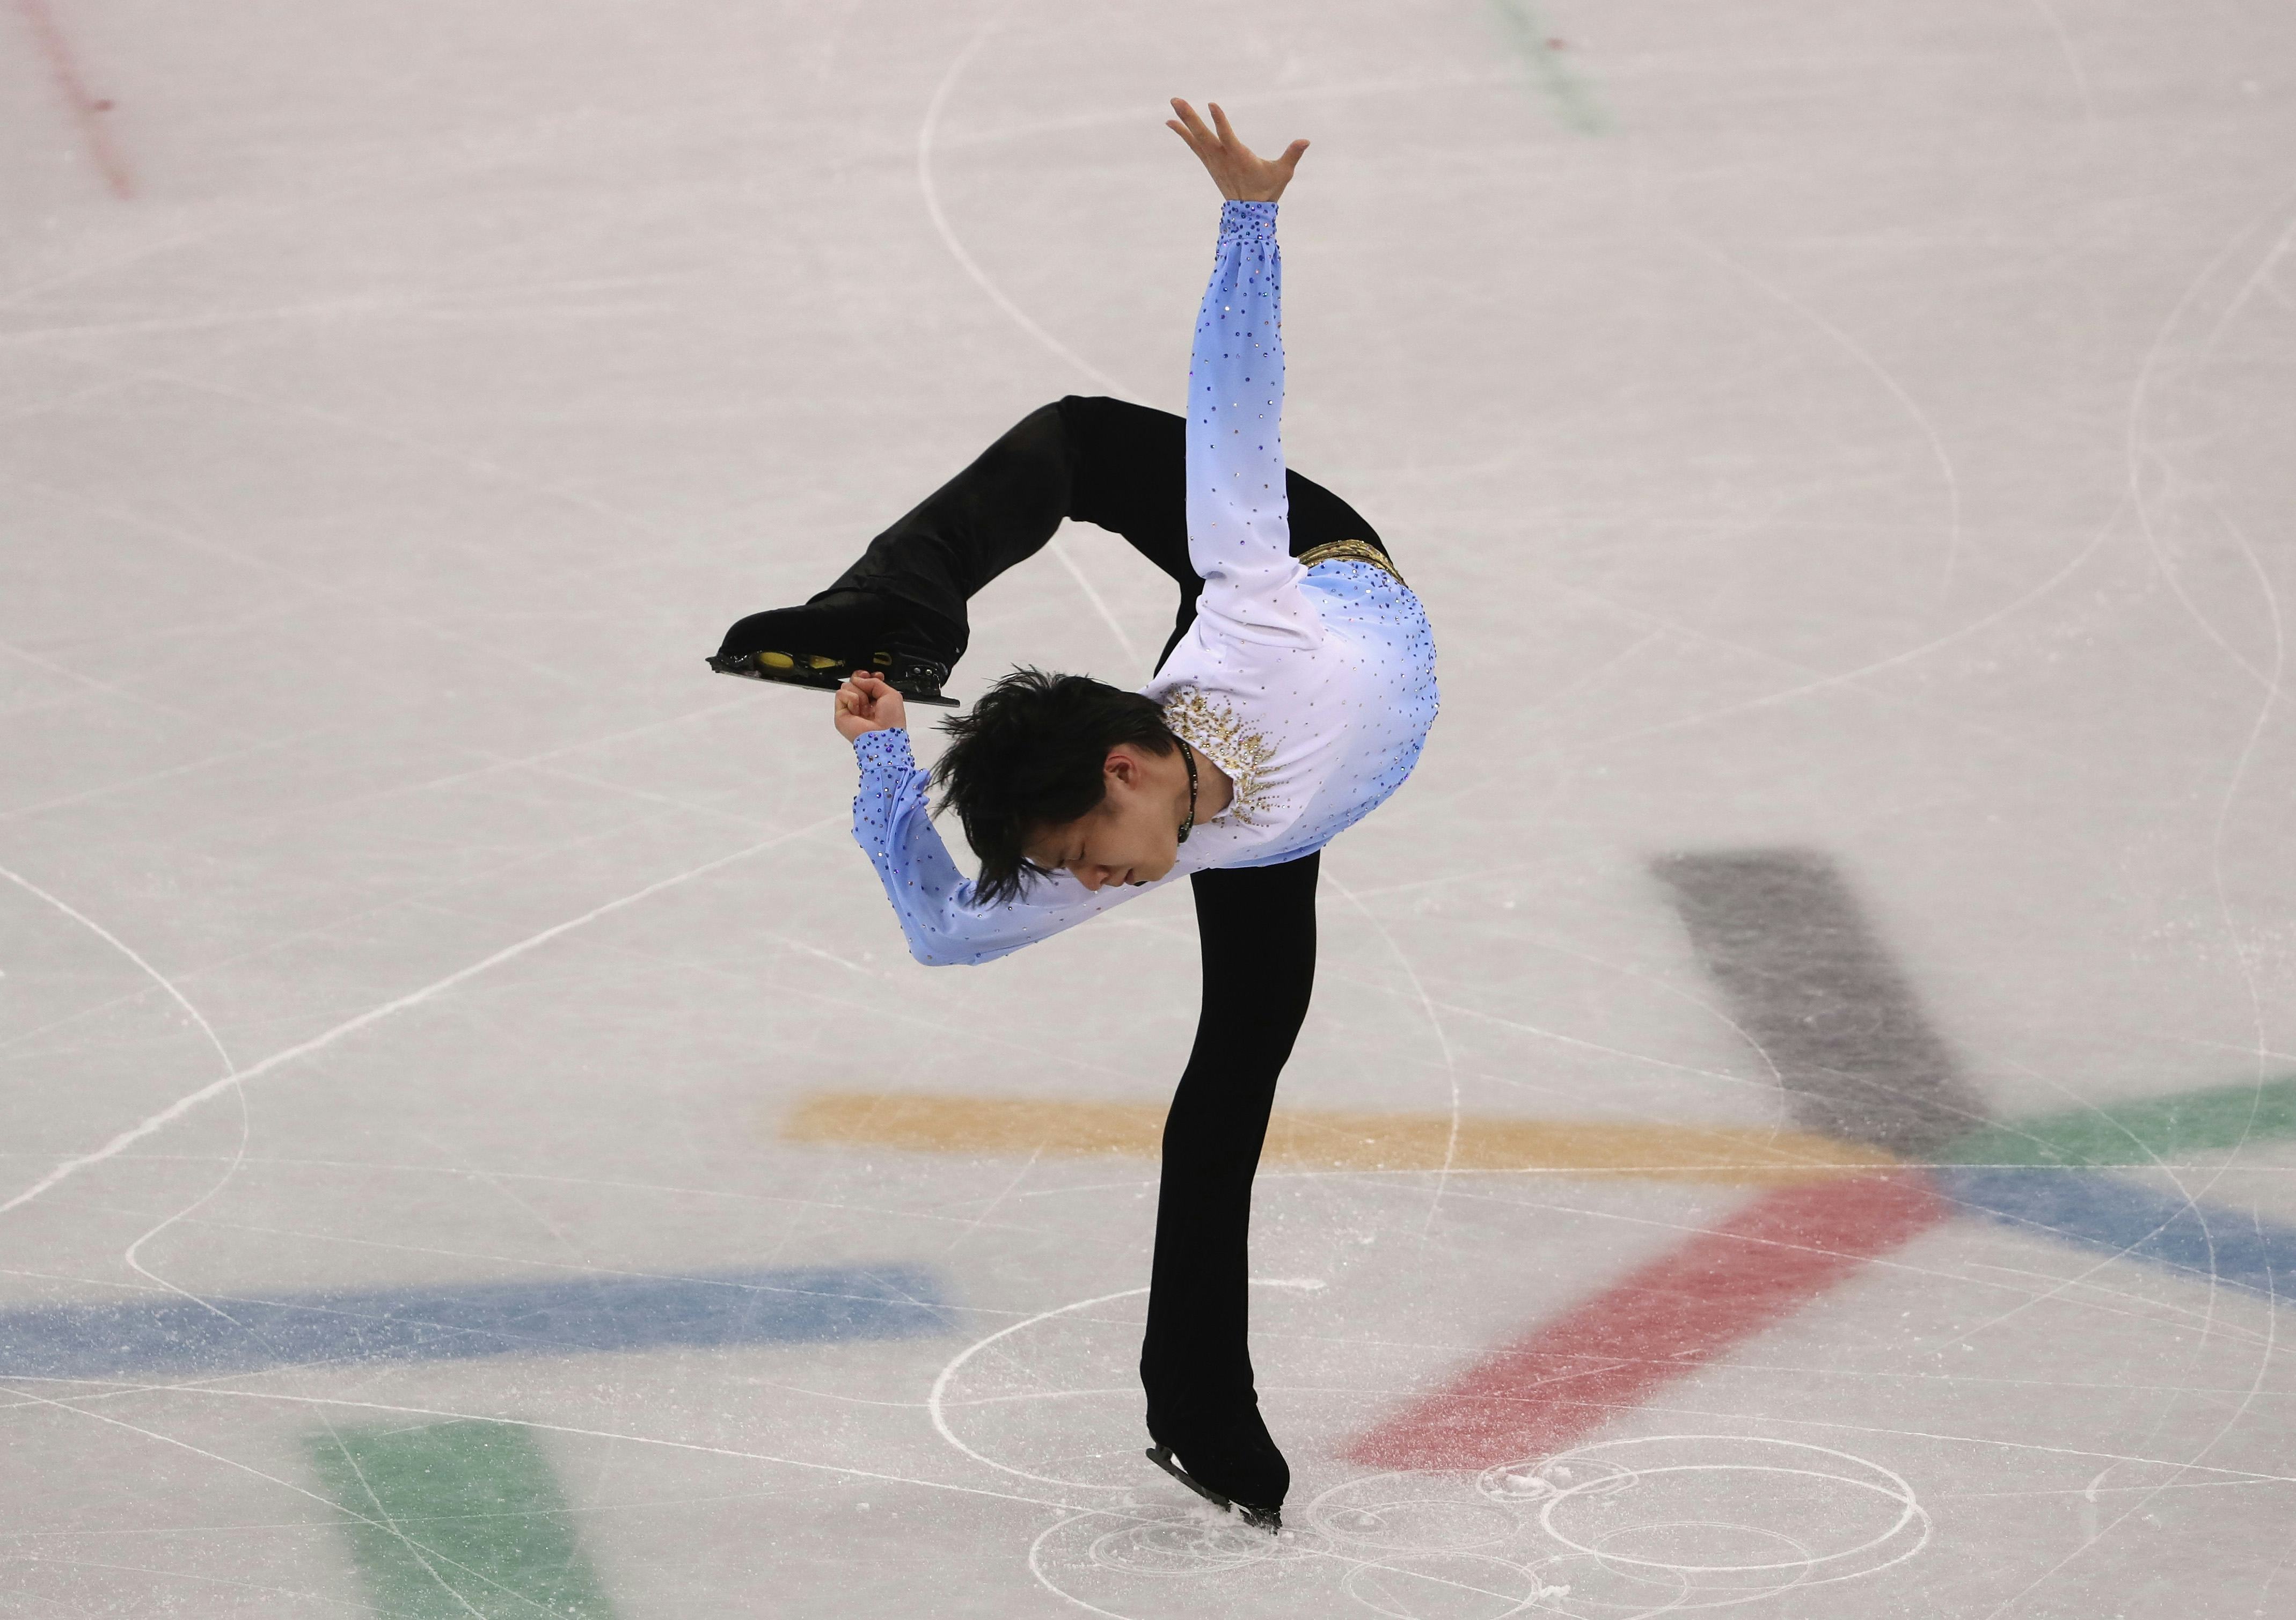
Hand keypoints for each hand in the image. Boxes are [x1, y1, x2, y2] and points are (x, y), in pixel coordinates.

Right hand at [834, 671, 907, 741]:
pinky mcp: (841, 713)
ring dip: (859, 694)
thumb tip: (858, 678)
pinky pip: (840, 694)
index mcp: (875, 701)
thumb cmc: (891, 720)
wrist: (883, 736)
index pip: (864, 682)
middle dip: (861, 680)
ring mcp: (851, 709)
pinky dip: (851, 699)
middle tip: (867, 687)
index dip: (866, 676)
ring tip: (865, 707)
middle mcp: (862, 704)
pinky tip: (857, 710)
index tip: (871, 675)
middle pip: (854, 681)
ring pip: (847, 686)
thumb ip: (874, 682)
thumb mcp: (891, 694)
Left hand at [1165, 99, 1307, 202]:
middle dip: (1190, 117)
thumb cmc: (1268, 190)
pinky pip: (1194, 145)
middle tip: (1176, 100)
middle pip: (1203, 135)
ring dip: (1184, 120)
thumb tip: (1306, 140)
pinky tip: (1172, 122)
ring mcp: (1213, 161)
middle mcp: (1222, 159)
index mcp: (1239, 158)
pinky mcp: (1209, 163)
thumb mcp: (1283, 173)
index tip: (1212, 105)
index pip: (1228, 137)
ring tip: (1173, 102)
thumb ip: (1292, 155)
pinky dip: (1183, 133)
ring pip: (1196, 138)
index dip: (1220, 122)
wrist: (1249, 214)